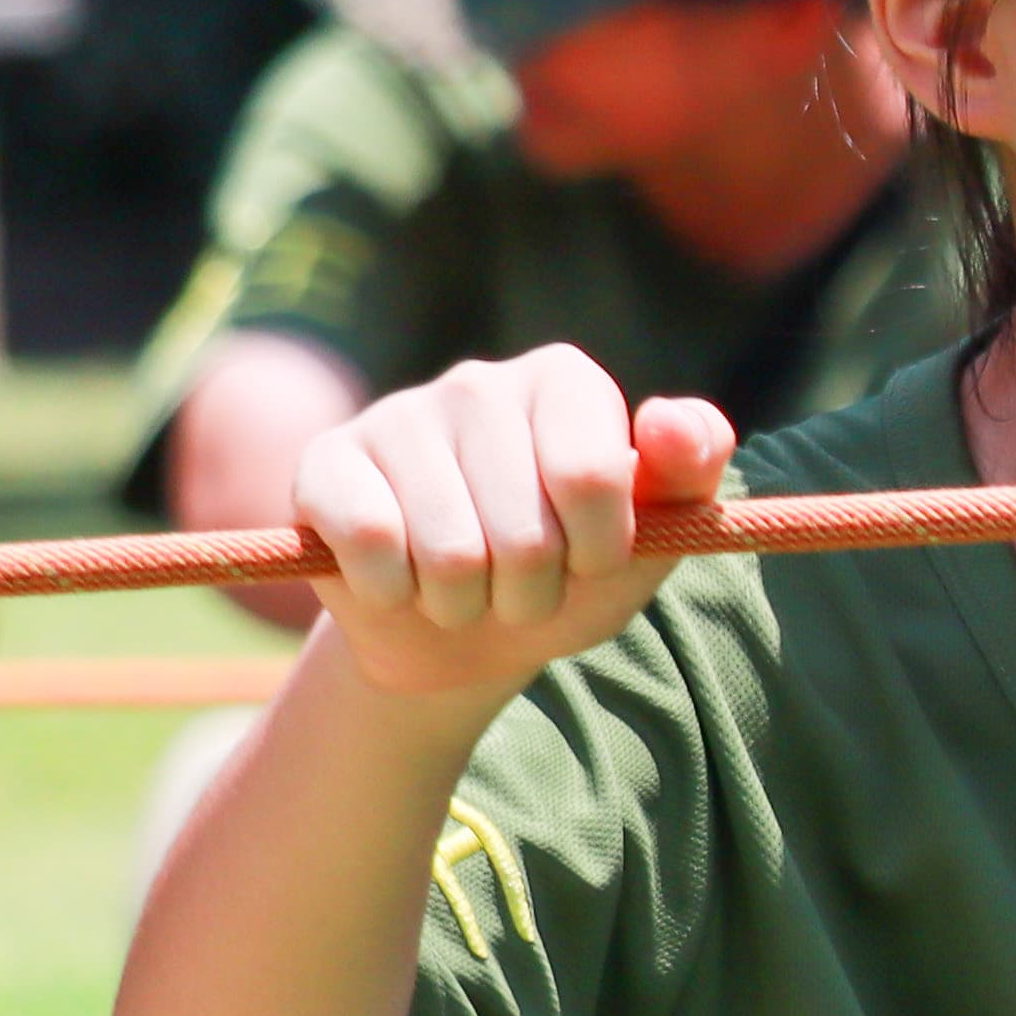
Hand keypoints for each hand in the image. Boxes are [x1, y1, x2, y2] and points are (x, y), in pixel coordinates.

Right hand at [288, 349, 736, 704]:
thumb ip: (690, 471)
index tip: (592, 559)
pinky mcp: (326, 464)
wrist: (466, 635)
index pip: (592, 477)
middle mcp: (479, 381)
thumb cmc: (571, 572)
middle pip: (523, 531)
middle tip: (520, 584)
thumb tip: (669, 423)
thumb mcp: (654, 534)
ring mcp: (396, 416)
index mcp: (564, 380)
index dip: (598, 551)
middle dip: (530, 592)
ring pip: (449, 553)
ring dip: (465, 603)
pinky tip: (399, 579)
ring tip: (465, 586)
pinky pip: (370, 546)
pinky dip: (395, 593)